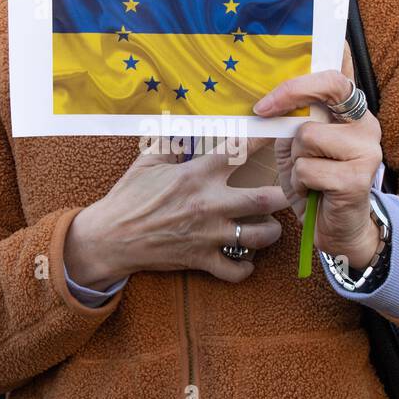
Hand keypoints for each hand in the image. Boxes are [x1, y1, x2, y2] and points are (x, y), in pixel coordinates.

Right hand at [64, 137, 288, 286]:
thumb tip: (180, 127)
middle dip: (283, 195)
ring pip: (258, 237)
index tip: (279, 134)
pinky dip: (244, 268)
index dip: (263, 139)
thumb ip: (170, 143)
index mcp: (196, 175)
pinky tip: (245, 260)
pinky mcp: (201, 260)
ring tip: (269, 227)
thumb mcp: (147, 162)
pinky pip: (234, 271)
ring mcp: (207, 234)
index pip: (238, 151)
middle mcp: (208, 204)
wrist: (110, 238)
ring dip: (270, 232)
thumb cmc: (128, 198)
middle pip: (264, 199)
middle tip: (288, 192)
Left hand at [255, 43, 382, 268]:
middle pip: (330, 87)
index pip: (338, 74)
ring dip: (294, 159)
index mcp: (353, 113)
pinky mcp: (357, 178)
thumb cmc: (315, 184)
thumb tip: (266, 102)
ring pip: (308, 134)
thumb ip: (289, 122)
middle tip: (263, 110)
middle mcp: (366, 125)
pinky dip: (299, 182)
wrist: (336, 230)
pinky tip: (312, 192)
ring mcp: (367, 150)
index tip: (272, 90)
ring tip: (305, 175)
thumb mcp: (296, 148)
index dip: (304, 74)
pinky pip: (307, 168)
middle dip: (290, 95)